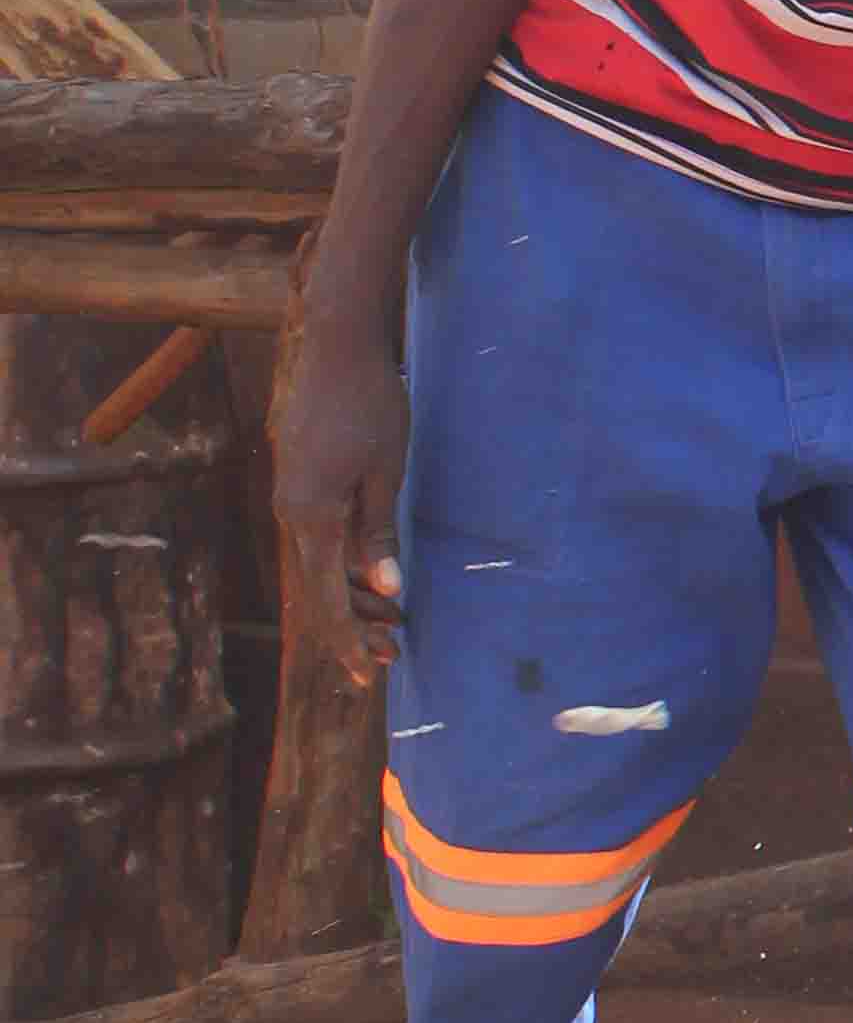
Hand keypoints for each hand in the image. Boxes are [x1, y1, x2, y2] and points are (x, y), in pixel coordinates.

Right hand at [271, 323, 411, 686]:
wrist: (337, 345)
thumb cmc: (371, 403)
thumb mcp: (386, 471)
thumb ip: (378, 530)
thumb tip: (383, 588)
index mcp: (311, 515)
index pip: (327, 596)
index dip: (347, 641)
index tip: (367, 676)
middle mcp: (291, 512)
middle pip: (317, 589)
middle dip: (352, 630)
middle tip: (391, 658)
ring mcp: (291, 496)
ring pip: (316, 567)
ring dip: (351, 600)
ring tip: (392, 626)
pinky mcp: (299, 482)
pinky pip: (317, 541)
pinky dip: (343, 568)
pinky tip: (370, 579)